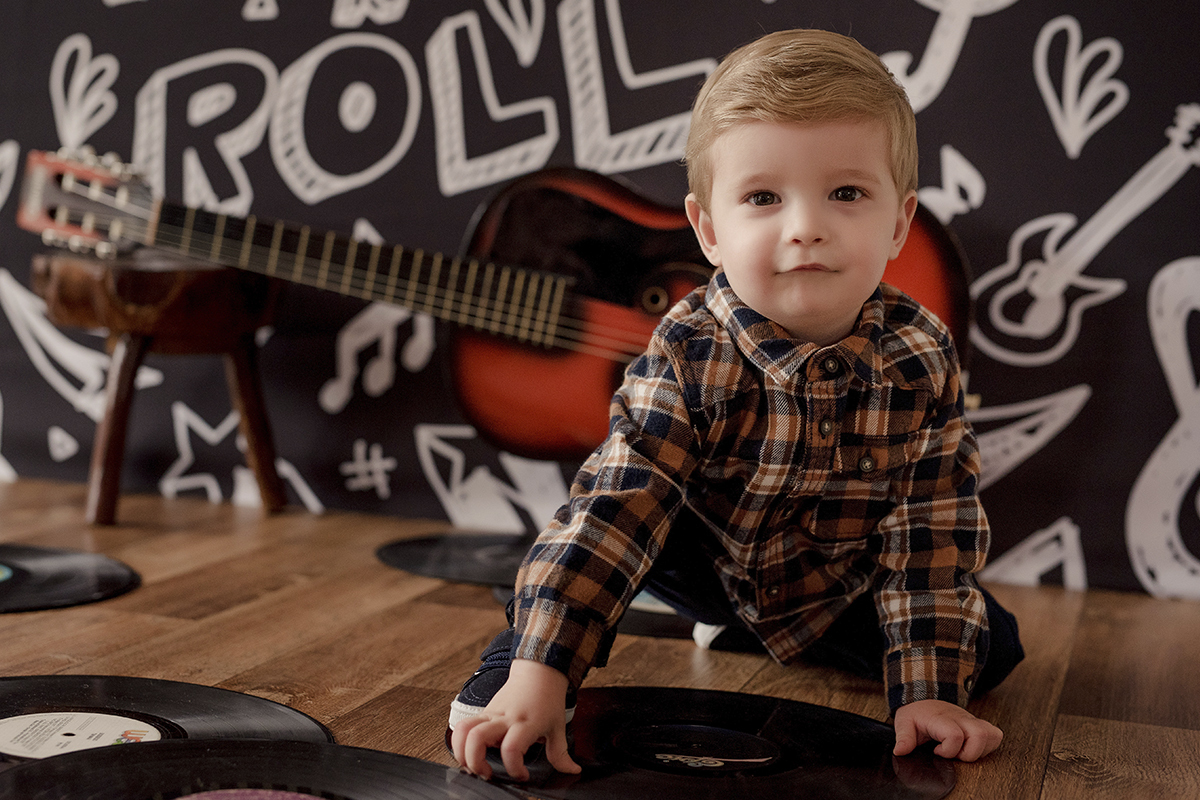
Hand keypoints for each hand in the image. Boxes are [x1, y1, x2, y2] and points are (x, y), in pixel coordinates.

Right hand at [450, 658, 581, 780]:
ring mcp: (491, 713)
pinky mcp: (483, 712)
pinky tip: (471, 754)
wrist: (538, 671)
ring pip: (463, 729)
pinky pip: (463, 725)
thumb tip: (572, 771)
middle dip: (475, 763)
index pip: (511, 749)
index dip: (514, 768)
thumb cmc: (548, 699)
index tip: (522, 775)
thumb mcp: (558, 727)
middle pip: (477, 738)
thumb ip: (561, 754)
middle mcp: (505, 717)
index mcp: (526, 723)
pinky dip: (460, 742)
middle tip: (487, 774)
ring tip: (472, 766)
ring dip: (461, 752)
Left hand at [892, 699, 1001, 761]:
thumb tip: (900, 752)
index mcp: (941, 718)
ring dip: (980, 750)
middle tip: (954, 754)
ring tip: (962, 751)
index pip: (955, 735)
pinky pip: (995, 735)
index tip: (936, 751)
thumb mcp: (904, 722)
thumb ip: (904, 737)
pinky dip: (988, 745)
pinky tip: (971, 747)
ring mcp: (971, 720)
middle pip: (980, 735)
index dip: (948, 750)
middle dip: (969, 753)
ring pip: (992, 735)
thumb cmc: (916, 712)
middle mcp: (960, 718)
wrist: (924, 697)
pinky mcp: (978, 724)